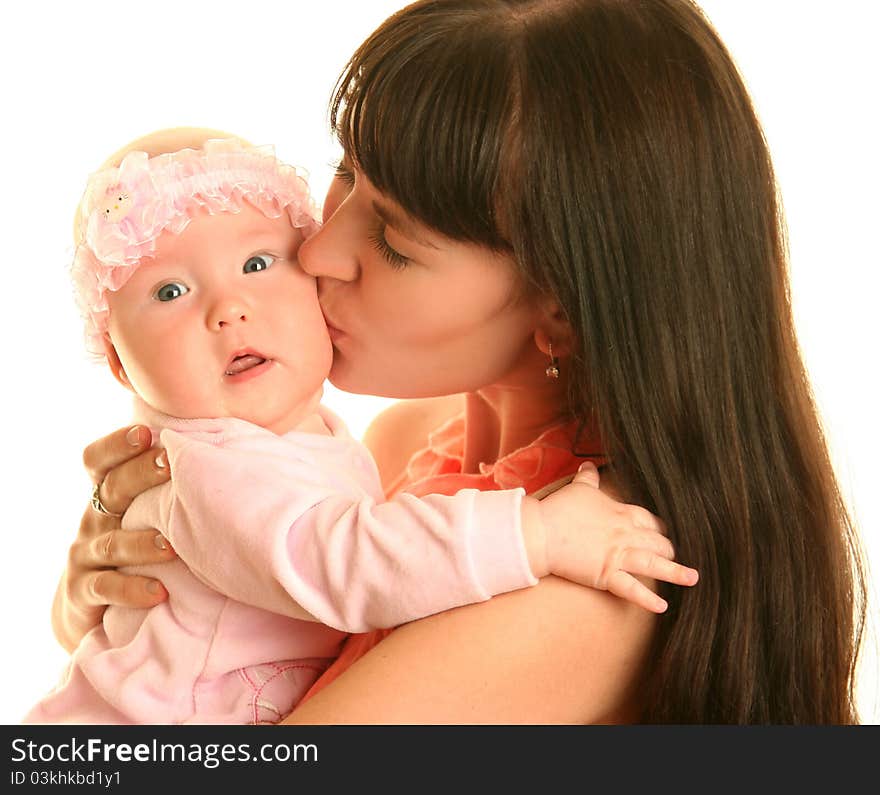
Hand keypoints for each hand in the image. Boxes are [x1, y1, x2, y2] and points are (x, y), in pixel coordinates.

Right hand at [52, 425, 175, 651]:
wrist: (93, 603)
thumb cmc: (137, 542)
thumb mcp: (145, 509)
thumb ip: (170, 484)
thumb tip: (226, 451)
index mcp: (107, 494)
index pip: (98, 461)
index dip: (116, 445)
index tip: (145, 432)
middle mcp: (93, 519)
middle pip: (110, 490)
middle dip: (139, 475)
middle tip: (170, 464)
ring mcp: (86, 555)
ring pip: (112, 543)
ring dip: (142, 543)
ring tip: (173, 545)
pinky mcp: (82, 591)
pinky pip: (106, 588)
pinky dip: (131, 589)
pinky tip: (159, 591)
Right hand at [525, 462, 697, 612]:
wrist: (541, 532)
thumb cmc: (559, 509)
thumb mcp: (578, 489)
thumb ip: (588, 478)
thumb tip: (588, 465)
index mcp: (621, 513)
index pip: (650, 521)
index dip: (660, 529)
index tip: (667, 534)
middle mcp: (625, 534)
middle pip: (657, 542)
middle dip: (669, 550)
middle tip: (676, 556)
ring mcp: (618, 555)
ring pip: (653, 563)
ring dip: (675, 572)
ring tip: (692, 578)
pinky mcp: (606, 574)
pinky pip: (631, 589)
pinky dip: (647, 599)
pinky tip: (662, 606)